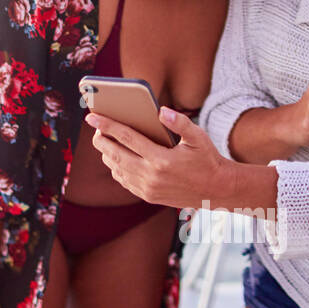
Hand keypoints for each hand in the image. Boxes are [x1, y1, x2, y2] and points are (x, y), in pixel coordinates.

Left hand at [86, 107, 230, 209]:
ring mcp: (148, 189)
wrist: (216, 191)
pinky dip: (115, 167)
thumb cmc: (207, 160)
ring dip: (106, 153)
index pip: (127, 138)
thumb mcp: (198, 138)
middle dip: (101, 139)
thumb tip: (161, 110)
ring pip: (116, 168)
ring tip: (103, 140)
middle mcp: (151, 176)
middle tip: (94, 127)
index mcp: (161, 160)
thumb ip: (180, 122)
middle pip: (115, 154)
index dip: (107, 125)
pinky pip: (124, 180)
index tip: (92, 117)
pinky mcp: (148, 196)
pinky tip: (114, 157)